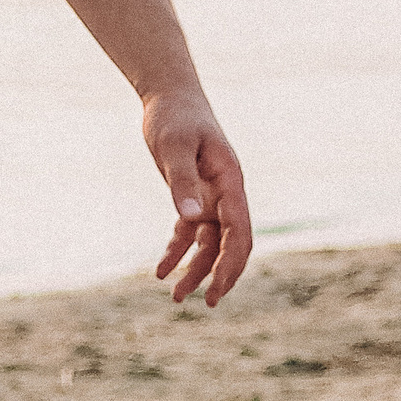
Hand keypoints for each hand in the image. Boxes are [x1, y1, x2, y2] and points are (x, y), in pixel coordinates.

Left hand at [144, 87, 252, 307]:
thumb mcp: (173, 147)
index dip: (231, 264)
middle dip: (221, 275)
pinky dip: (177, 252)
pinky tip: (160, 272)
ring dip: (196, 269)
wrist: (170, 97)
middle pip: (231, 244)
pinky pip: (188, 232)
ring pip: (209, 243)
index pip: (239, 232)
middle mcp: (225, 194)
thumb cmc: (174, 117)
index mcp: (230, 182)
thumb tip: (190, 218)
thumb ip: (181, 181)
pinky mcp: (192, 197)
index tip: (217, 290)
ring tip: (176, 296)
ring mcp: (210, 197)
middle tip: (206, 303)